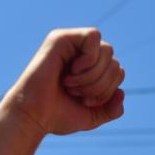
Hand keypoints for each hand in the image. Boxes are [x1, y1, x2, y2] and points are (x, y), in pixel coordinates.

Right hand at [0, 28, 124, 135]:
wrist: (34, 117)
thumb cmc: (56, 116)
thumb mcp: (91, 116)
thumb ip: (111, 109)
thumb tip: (121, 93)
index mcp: (89, 69)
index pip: (118, 71)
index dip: (108, 90)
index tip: (86, 102)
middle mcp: (81, 54)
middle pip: (114, 61)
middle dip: (101, 85)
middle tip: (78, 94)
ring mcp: (71, 44)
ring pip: (107, 50)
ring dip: (93, 76)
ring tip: (71, 85)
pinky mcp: (61, 38)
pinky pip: (93, 37)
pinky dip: (88, 60)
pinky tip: (71, 72)